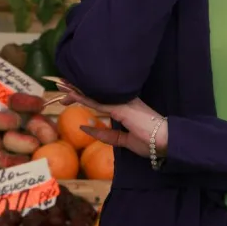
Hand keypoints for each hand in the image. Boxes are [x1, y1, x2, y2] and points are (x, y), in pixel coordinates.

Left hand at [50, 79, 165, 158]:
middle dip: (77, 87)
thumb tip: (85, 127)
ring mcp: (122, 103)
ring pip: (94, 94)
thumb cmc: (150, 141)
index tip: (70, 93)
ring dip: (76, 89)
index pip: (100, 98)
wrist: (165, 141)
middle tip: (60, 84)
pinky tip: (72, 94)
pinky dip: (84, 98)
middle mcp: (123, 100)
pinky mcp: (120, 108)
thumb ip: (106, 134)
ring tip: (60, 84)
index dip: (84, 94)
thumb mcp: (124, 140)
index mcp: (125, 105)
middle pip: (95, 92)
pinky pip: (98, 102)